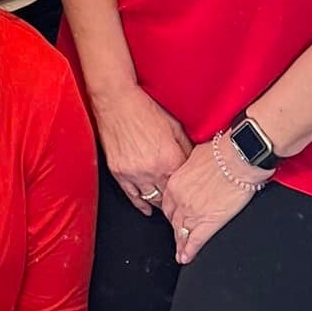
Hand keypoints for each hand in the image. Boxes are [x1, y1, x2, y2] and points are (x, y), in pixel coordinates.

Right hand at [92, 82, 191, 212]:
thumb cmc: (144, 109)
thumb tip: (194, 162)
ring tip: (167, 207)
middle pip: (169, 197)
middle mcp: (153, 170)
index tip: (192, 194)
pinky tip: (147, 209)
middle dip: (176, 201)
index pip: (184, 184)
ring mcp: (134, 173)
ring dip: (160, 204)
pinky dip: (141, 205)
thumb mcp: (174, 125)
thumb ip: (186, 147)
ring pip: (152, 199)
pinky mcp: (119, 173)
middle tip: (182, 205)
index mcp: (170, 158)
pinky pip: (132, 196)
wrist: (117, 101)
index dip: (189, 190)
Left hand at [162, 136, 269, 265]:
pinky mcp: (209, 223)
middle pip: (173, 220)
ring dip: (181, 244)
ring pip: (182, 233)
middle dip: (176, 227)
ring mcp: (193, 213)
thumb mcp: (195, 155)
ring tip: (181, 253)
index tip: (174, 216)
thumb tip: (193, 170)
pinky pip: (195, 242)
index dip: (172, 212)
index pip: (168, 204)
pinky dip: (190, 252)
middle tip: (177, 235)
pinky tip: (187, 257)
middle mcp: (180, 200)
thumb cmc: (221, 153)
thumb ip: (188, 168)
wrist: (237, 159)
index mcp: (175, 183)